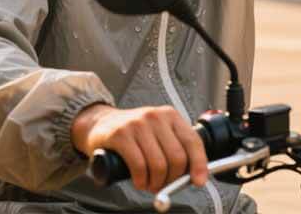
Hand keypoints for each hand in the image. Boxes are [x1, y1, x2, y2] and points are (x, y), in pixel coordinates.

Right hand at [71, 104, 207, 191]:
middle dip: (172, 179)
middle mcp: (156, 116)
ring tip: (149, 183)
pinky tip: (139, 180)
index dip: (199, 164)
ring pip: (159, 165)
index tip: (199, 180)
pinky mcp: (121, 135)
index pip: (192, 141)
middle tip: (164, 185)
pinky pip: (139, 166)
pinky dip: (141, 180)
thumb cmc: (134, 135)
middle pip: (177, 157)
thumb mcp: (159, 134)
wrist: (101, 124)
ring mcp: (137, 124)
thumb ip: (176, 149)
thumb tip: (194, 176)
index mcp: (170, 115)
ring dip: (155, 182)